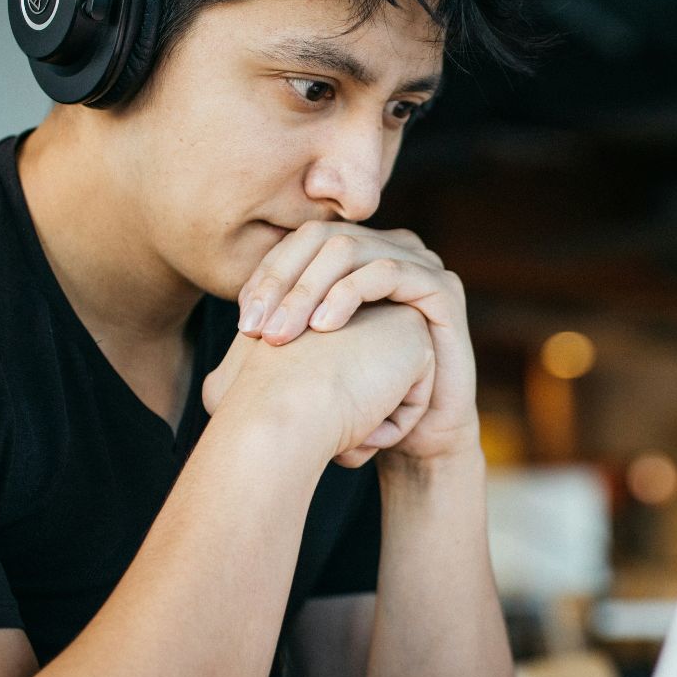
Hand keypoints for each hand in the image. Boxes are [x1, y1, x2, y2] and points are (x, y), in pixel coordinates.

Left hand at [236, 222, 478, 462]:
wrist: (418, 437)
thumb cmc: (362, 400)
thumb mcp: (312, 360)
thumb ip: (282, 332)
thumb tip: (234, 329)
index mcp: (358, 257)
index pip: (300, 244)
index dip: (267, 275)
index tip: (244, 322)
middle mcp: (388, 250)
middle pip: (321, 238)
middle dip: (281, 282)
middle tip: (256, 329)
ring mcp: (419, 263)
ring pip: (349, 250)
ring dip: (307, 290)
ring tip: (282, 334)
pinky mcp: (442, 287)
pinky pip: (388, 271)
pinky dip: (349, 293)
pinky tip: (324, 327)